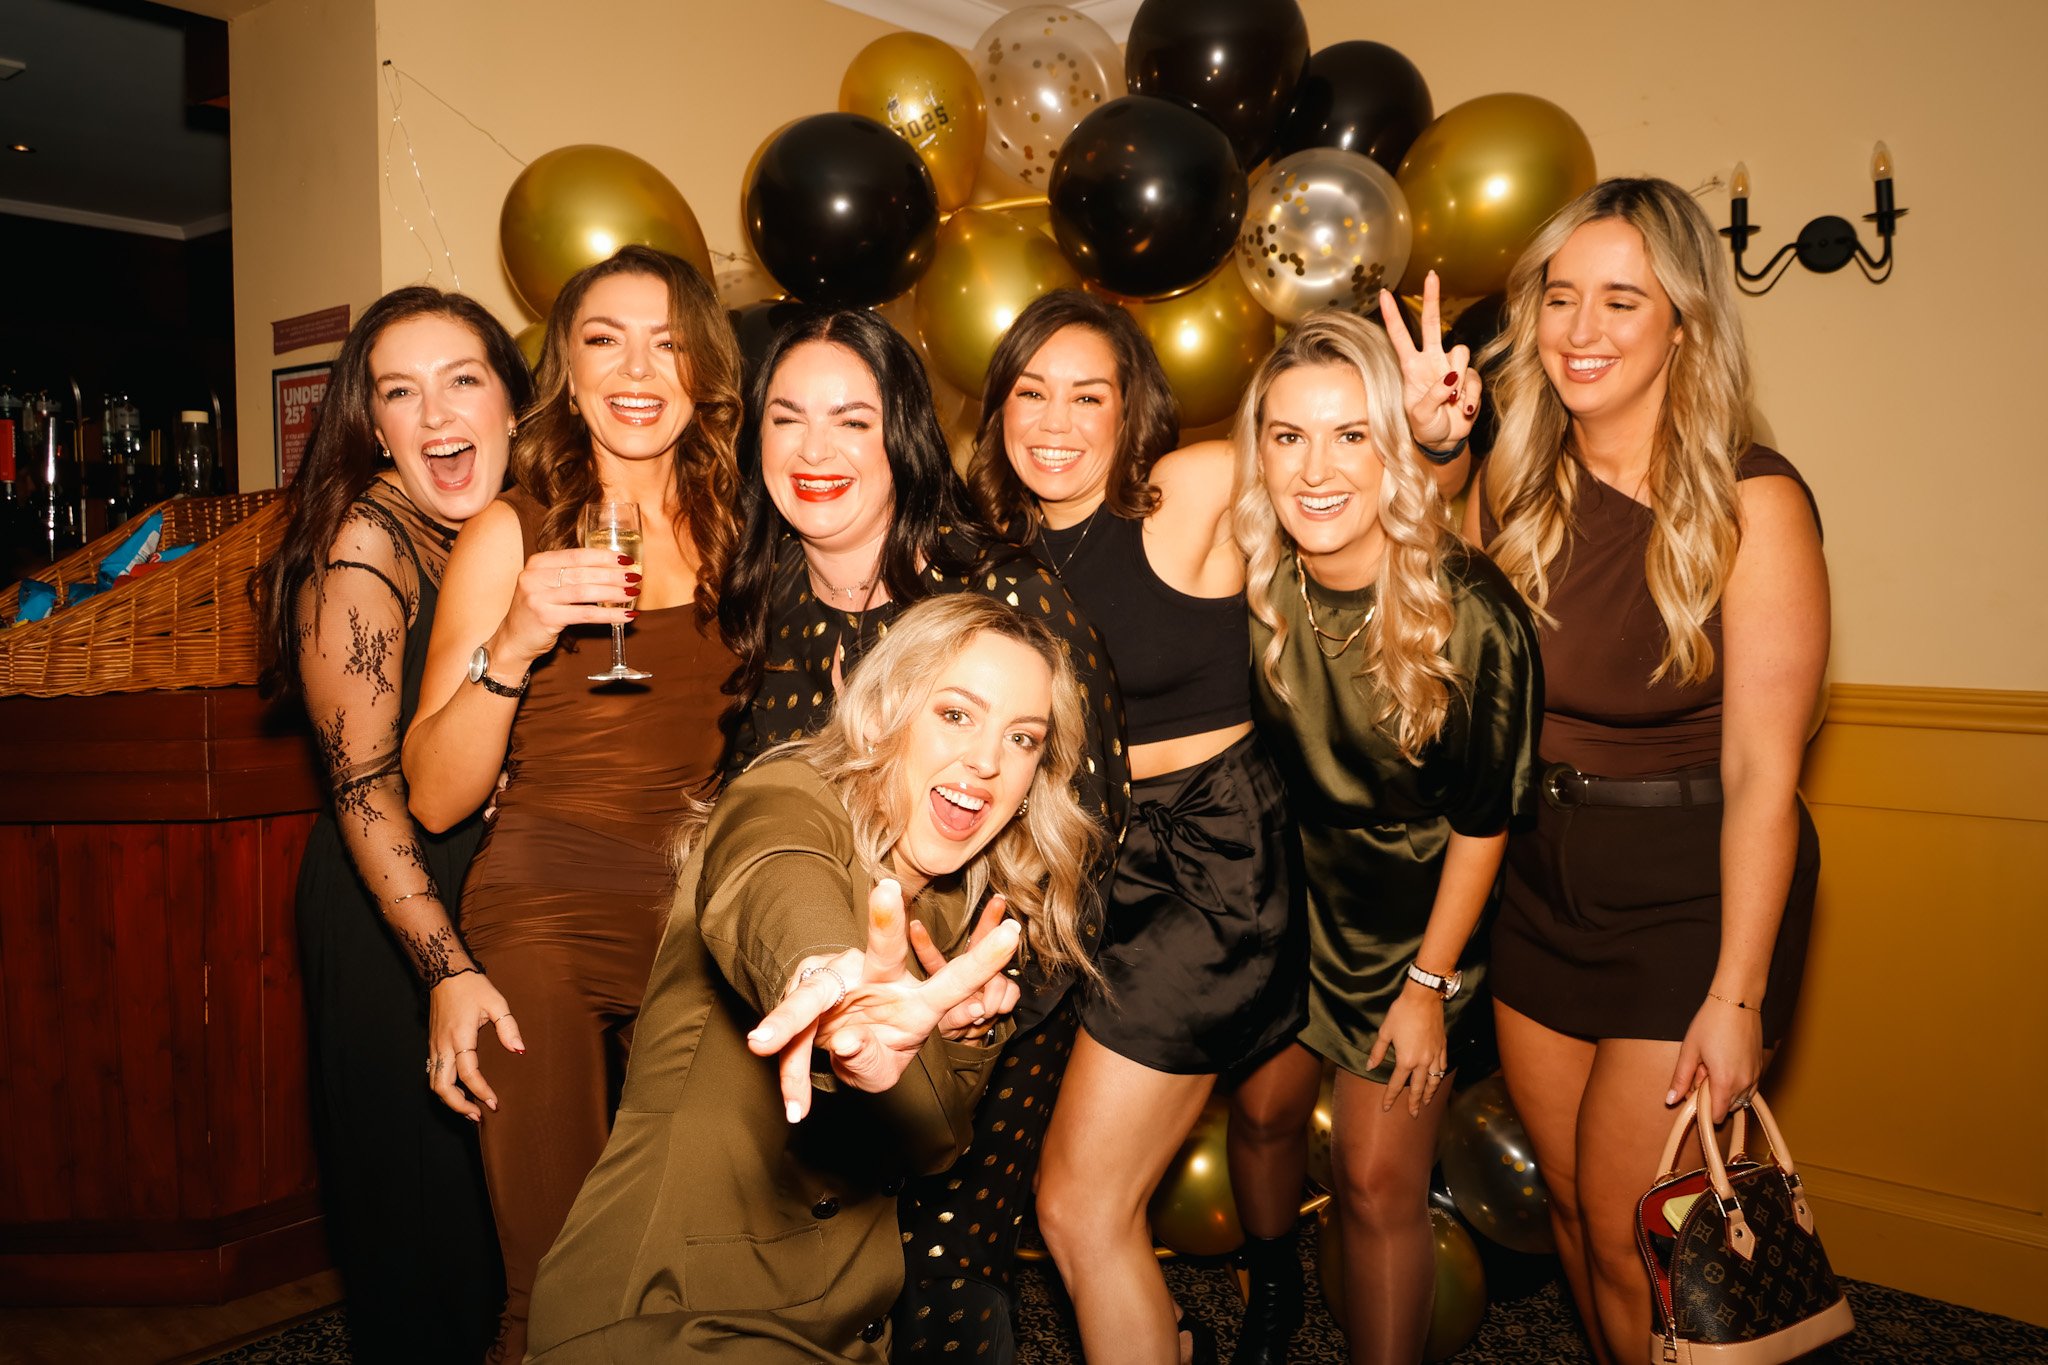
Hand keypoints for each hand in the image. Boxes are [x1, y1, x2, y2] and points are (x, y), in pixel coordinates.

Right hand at [426, 970, 524, 1120]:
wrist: (445, 973)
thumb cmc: (472, 987)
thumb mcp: (496, 1002)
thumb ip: (508, 1027)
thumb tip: (519, 1050)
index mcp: (460, 1037)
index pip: (468, 1074)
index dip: (481, 1092)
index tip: (494, 1104)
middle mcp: (443, 1045)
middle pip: (441, 1087)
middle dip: (458, 1106)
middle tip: (478, 1116)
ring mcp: (434, 1046)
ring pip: (434, 1083)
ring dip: (450, 1100)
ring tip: (470, 1110)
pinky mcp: (432, 1045)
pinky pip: (434, 1074)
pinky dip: (445, 1088)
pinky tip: (460, 1092)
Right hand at [495, 548, 639, 666]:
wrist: (513, 641)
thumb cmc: (537, 611)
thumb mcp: (547, 586)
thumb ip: (570, 574)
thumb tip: (613, 569)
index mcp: (537, 563)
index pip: (577, 555)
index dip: (604, 556)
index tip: (626, 559)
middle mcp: (534, 577)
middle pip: (583, 572)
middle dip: (613, 574)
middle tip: (635, 576)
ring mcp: (537, 597)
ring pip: (585, 592)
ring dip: (614, 592)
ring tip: (633, 593)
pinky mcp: (545, 618)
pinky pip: (585, 614)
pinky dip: (608, 614)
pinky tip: (626, 615)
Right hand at [746, 879, 1022, 1121]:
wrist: (838, 1049)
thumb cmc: (874, 1051)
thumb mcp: (881, 1068)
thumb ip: (870, 1060)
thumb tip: (850, 1041)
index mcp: (912, 999)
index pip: (952, 981)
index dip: (983, 961)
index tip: (1014, 933)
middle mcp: (875, 981)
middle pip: (881, 952)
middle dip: (885, 924)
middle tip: (888, 889)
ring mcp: (838, 989)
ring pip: (813, 998)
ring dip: (788, 1021)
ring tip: (763, 1043)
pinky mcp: (806, 1008)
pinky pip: (794, 1046)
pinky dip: (792, 1079)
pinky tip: (794, 1109)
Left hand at [1367, 983, 1449, 1116]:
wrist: (1423, 998)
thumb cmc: (1401, 1013)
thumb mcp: (1385, 1032)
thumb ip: (1378, 1052)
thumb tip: (1370, 1066)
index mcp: (1406, 1060)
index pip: (1396, 1084)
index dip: (1390, 1097)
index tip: (1386, 1108)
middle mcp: (1422, 1062)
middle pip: (1418, 1087)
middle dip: (1414, 1102)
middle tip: (1413, 1114)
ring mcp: (1435, 1055)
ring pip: (1434, 1080)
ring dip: (1430, 1093)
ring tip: (1426, 1102)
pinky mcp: (1442, 1047)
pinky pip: (1442, 1066)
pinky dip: (1440, 1076)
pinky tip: (1438, 1079)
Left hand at [1378, 270, 1480, 451]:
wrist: (1444, 440)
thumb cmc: (1425, 427)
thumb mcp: (1420, 415)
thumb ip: (1432, 395)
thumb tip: (1449, 377)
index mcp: (1412, 367)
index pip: (1400, 336)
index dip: (1393, 315)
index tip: (1384, 293)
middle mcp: (1431, 361)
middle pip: (1432, 324)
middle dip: (1432, 299)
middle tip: (1431, 276)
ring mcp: (1451, 368)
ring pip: (1460, 353)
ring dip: (1458, 380)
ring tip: (1451, 402)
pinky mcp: (1469, 378)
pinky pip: (1473, 378)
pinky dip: (1470, 396)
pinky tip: (1462, 409)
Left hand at [1667, 993, 1764, 1122]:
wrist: (1737, 1002)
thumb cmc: (1711, 1023)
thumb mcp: (1689, 1050)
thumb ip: (1681, 1079)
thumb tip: (1671, 1100)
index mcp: (1725, 1081)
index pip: (1716, 1115)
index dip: (1702, 1109)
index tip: (1693, 1093)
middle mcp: (1745, 1083)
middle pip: (1726, 1108)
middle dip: (1712, 1097)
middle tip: (1701, 1071)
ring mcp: (1755, 1076)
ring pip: (1739, 1099)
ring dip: (1725, 1090)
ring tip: (1713, 1065)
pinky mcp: (1760, 1068)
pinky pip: (1749, 1088)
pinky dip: (1736, 1083)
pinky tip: (1725, 1063)